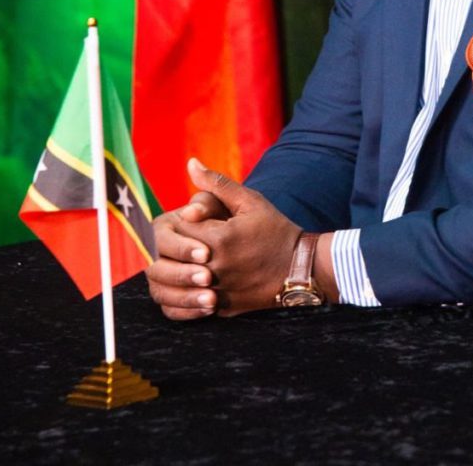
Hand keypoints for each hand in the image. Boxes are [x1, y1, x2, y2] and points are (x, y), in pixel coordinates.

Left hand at [146, 158, 301, 318]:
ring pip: (174, 286)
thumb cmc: (276, 230)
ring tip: (182, 260)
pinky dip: (184, 295)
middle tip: (182, 239)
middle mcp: (214, 268)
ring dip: (173, 271)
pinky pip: (188, 307)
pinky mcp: (221, 308)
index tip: (190, 218)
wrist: (301, 268)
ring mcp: (217, 291)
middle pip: (171, 257)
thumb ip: (217, 184)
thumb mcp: (251, 201)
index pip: (177, 227)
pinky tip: (191, 282)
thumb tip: (191, 163)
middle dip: (172, 245)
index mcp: (219, 239)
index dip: (180, 220)